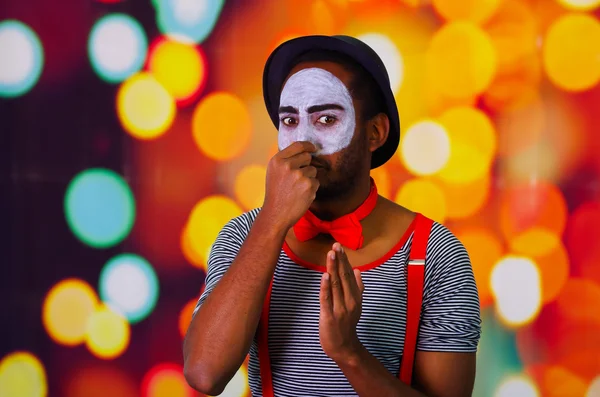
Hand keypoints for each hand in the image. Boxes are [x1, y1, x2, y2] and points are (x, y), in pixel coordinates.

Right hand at [262, 141, 318, 229]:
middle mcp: (287, 165)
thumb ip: (285, 159)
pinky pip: (316, 181)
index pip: (298, 145)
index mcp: (277, 160)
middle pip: (307, 157)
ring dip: (309, 178)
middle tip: (297, 179)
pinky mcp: (309, 185)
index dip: (308, 146)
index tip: (313, 148)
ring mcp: (299, 175)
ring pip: (313, 170)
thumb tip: (303, 149)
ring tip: (297, 189)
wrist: (276, 214)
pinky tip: (301, 195)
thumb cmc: (276, 193)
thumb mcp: (274, 172)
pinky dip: (312, 188)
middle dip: (306, 166)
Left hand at [319, 242, 364, 362]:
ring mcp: (339, 308)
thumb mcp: (356, 305)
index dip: (344, 260)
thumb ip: (358, 287)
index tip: (340, 247)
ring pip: (336, 285)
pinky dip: (326, 287)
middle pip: (343, 277)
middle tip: (335, 245)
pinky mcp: (329, 316)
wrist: (344, 347)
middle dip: (339, 260)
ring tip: (331, 254)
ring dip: (333, 268)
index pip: (349, 274)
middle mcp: (349, 300)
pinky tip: (324, 276)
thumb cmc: (348, 324)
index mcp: (355, 296)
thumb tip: (357, 270)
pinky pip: (327, 299)